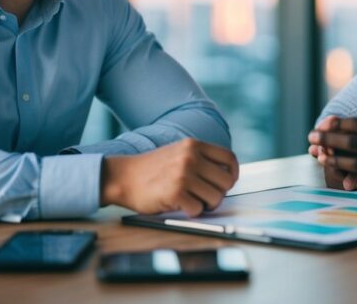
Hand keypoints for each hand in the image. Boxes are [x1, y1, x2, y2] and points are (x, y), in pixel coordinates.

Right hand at [101, 138, 238, 216]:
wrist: (123, 177)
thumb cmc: (152, 169)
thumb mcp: (178, 153)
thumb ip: (200, 159)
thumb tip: (227, 177)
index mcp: (193, 145)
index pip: (229, 158)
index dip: (232, 173)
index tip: (227, 182)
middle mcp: (191, 157)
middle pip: (226, 181)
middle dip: (219, 193)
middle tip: (205, 196)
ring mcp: (183, 175)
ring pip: (216, 198)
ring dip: (206, 204)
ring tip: (192, 201)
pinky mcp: (175, 193)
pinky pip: (198, 210)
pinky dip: (191, 212)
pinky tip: (180, 205)